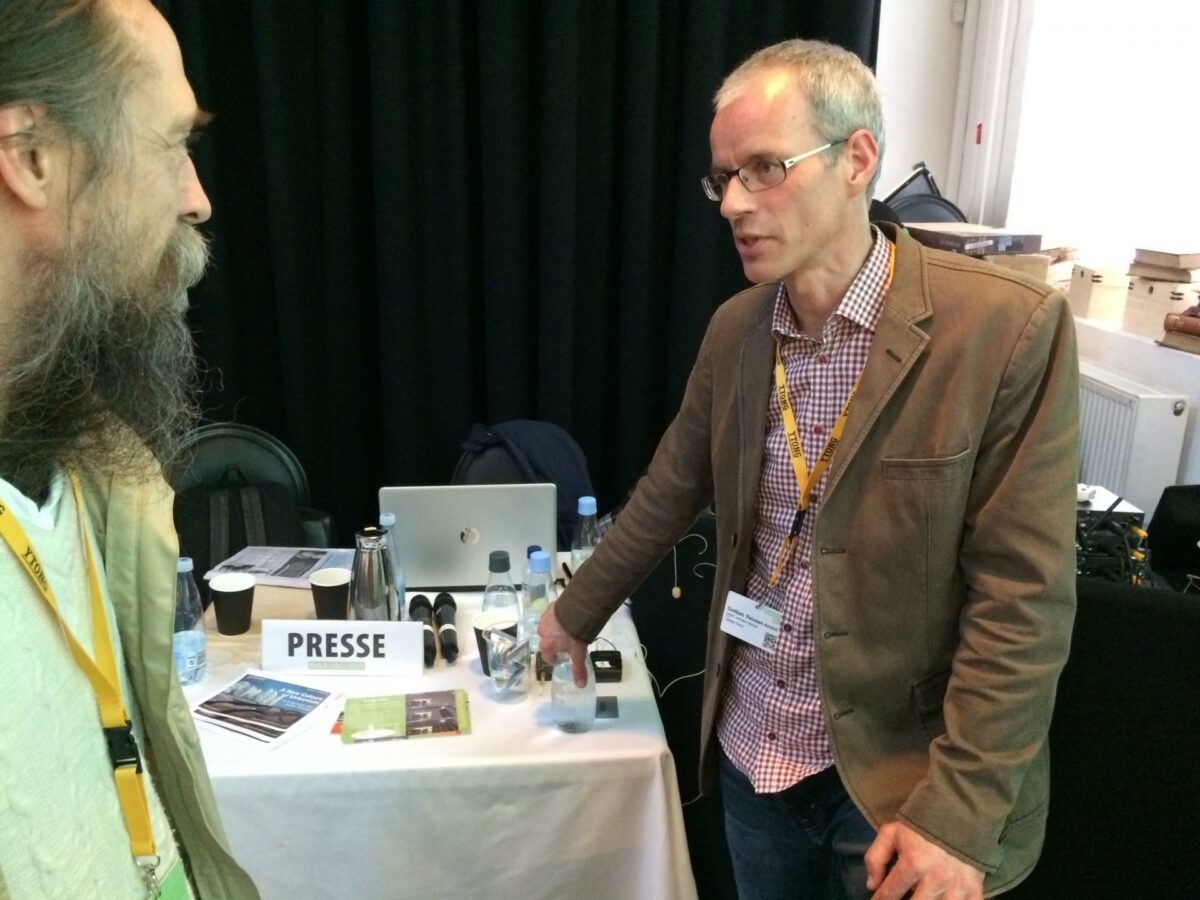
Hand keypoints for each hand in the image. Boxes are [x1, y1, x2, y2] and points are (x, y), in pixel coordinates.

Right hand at [536, 603, 588, 685]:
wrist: (577, 610)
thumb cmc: (575, 635)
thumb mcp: (579, 653)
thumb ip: (578, 669)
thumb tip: (580, 686)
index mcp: (547, 645)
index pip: (547, 656)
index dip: (555, 659)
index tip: (560, 659)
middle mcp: (542, 632)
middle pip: (547, 641)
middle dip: (555, 642)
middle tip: (567, 641)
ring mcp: (544, 619)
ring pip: (548, 627)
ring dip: (555, 628)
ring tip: (568, 627)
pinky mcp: (549, 607)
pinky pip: (552, 615)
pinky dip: (558, 616)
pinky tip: (567, 615)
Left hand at [864, 821, 983, 899]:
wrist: (960, 814)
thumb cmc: (921, 826)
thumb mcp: (891, 833)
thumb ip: (876, 858)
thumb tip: (872, 886)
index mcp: (914, 863)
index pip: (890, 894)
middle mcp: (936, 879)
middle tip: (899, 897)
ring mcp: (957, 887)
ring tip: (920, 897)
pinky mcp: (974, 891)